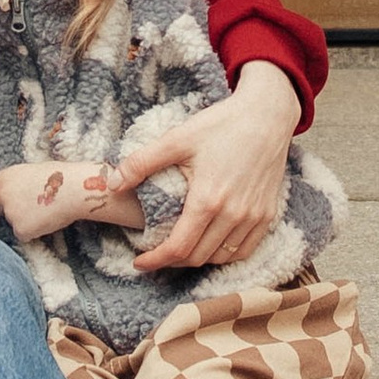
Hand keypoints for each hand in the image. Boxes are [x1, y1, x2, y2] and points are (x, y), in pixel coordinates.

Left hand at [0, 155, 134, 244]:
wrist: (74, 190)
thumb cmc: (60, 178)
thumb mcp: (32, 172)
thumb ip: (16, 184)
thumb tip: (13, 195)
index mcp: (6, 177)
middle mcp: (3, 194)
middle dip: (6, 212)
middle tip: (25, 213)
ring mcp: (10, 213)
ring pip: (11, 223)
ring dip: (23, 222)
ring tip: (44, 213)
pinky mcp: (19, 229)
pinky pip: (22, 235)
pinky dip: (32, 232)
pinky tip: (46, 222)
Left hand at [111, 62, 303, 276]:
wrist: (267, 116)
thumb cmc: (222, 125)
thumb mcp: (178, 139)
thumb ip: (142, 163)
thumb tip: (111, 184)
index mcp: (208, 200)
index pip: (178, 248)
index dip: (155, 260)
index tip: (139, 262)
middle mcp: (233, 215)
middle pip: (197, 257)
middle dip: (171, 261)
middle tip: (155, 254)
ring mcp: (253, 218)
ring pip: (221, 257)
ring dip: (197, 259)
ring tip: (180, 248)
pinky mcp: (267, 215)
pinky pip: (244, 250)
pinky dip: (225, 255)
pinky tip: (211, 245)